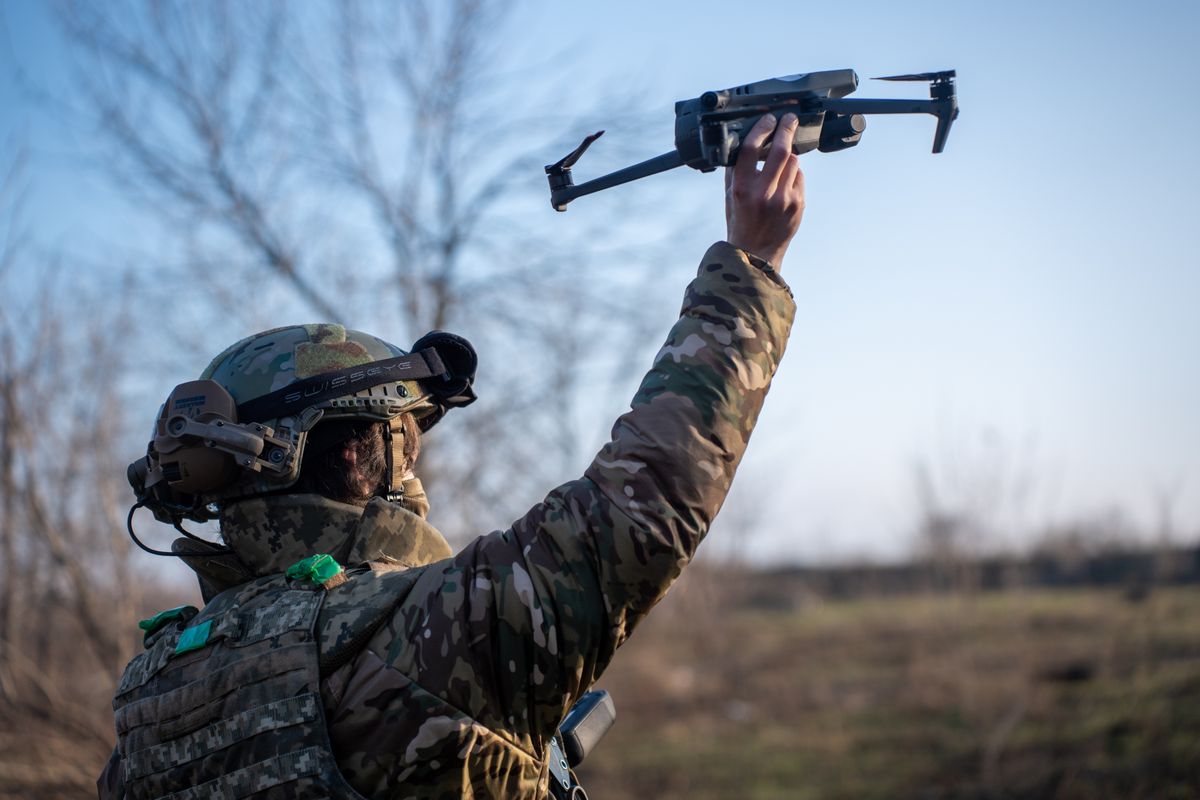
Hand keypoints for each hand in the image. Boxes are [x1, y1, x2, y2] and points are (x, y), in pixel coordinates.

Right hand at [725, 113, 805, 269]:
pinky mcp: (798, 204)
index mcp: (741, 189)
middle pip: (780, 150)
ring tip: (780, 161)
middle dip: (787, 129)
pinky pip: (799, 177)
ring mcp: (784, 199)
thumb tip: (744, 142)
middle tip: (789, 119)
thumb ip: (735, 171)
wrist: (756, 253)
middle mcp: (763, 193)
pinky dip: (793, 175)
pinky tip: (784, 184)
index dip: (762, 129)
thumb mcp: (729, 196)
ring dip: (788, 156)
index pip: (751, 149)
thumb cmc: (740, 222)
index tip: (768, 119)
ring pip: (793, 161)